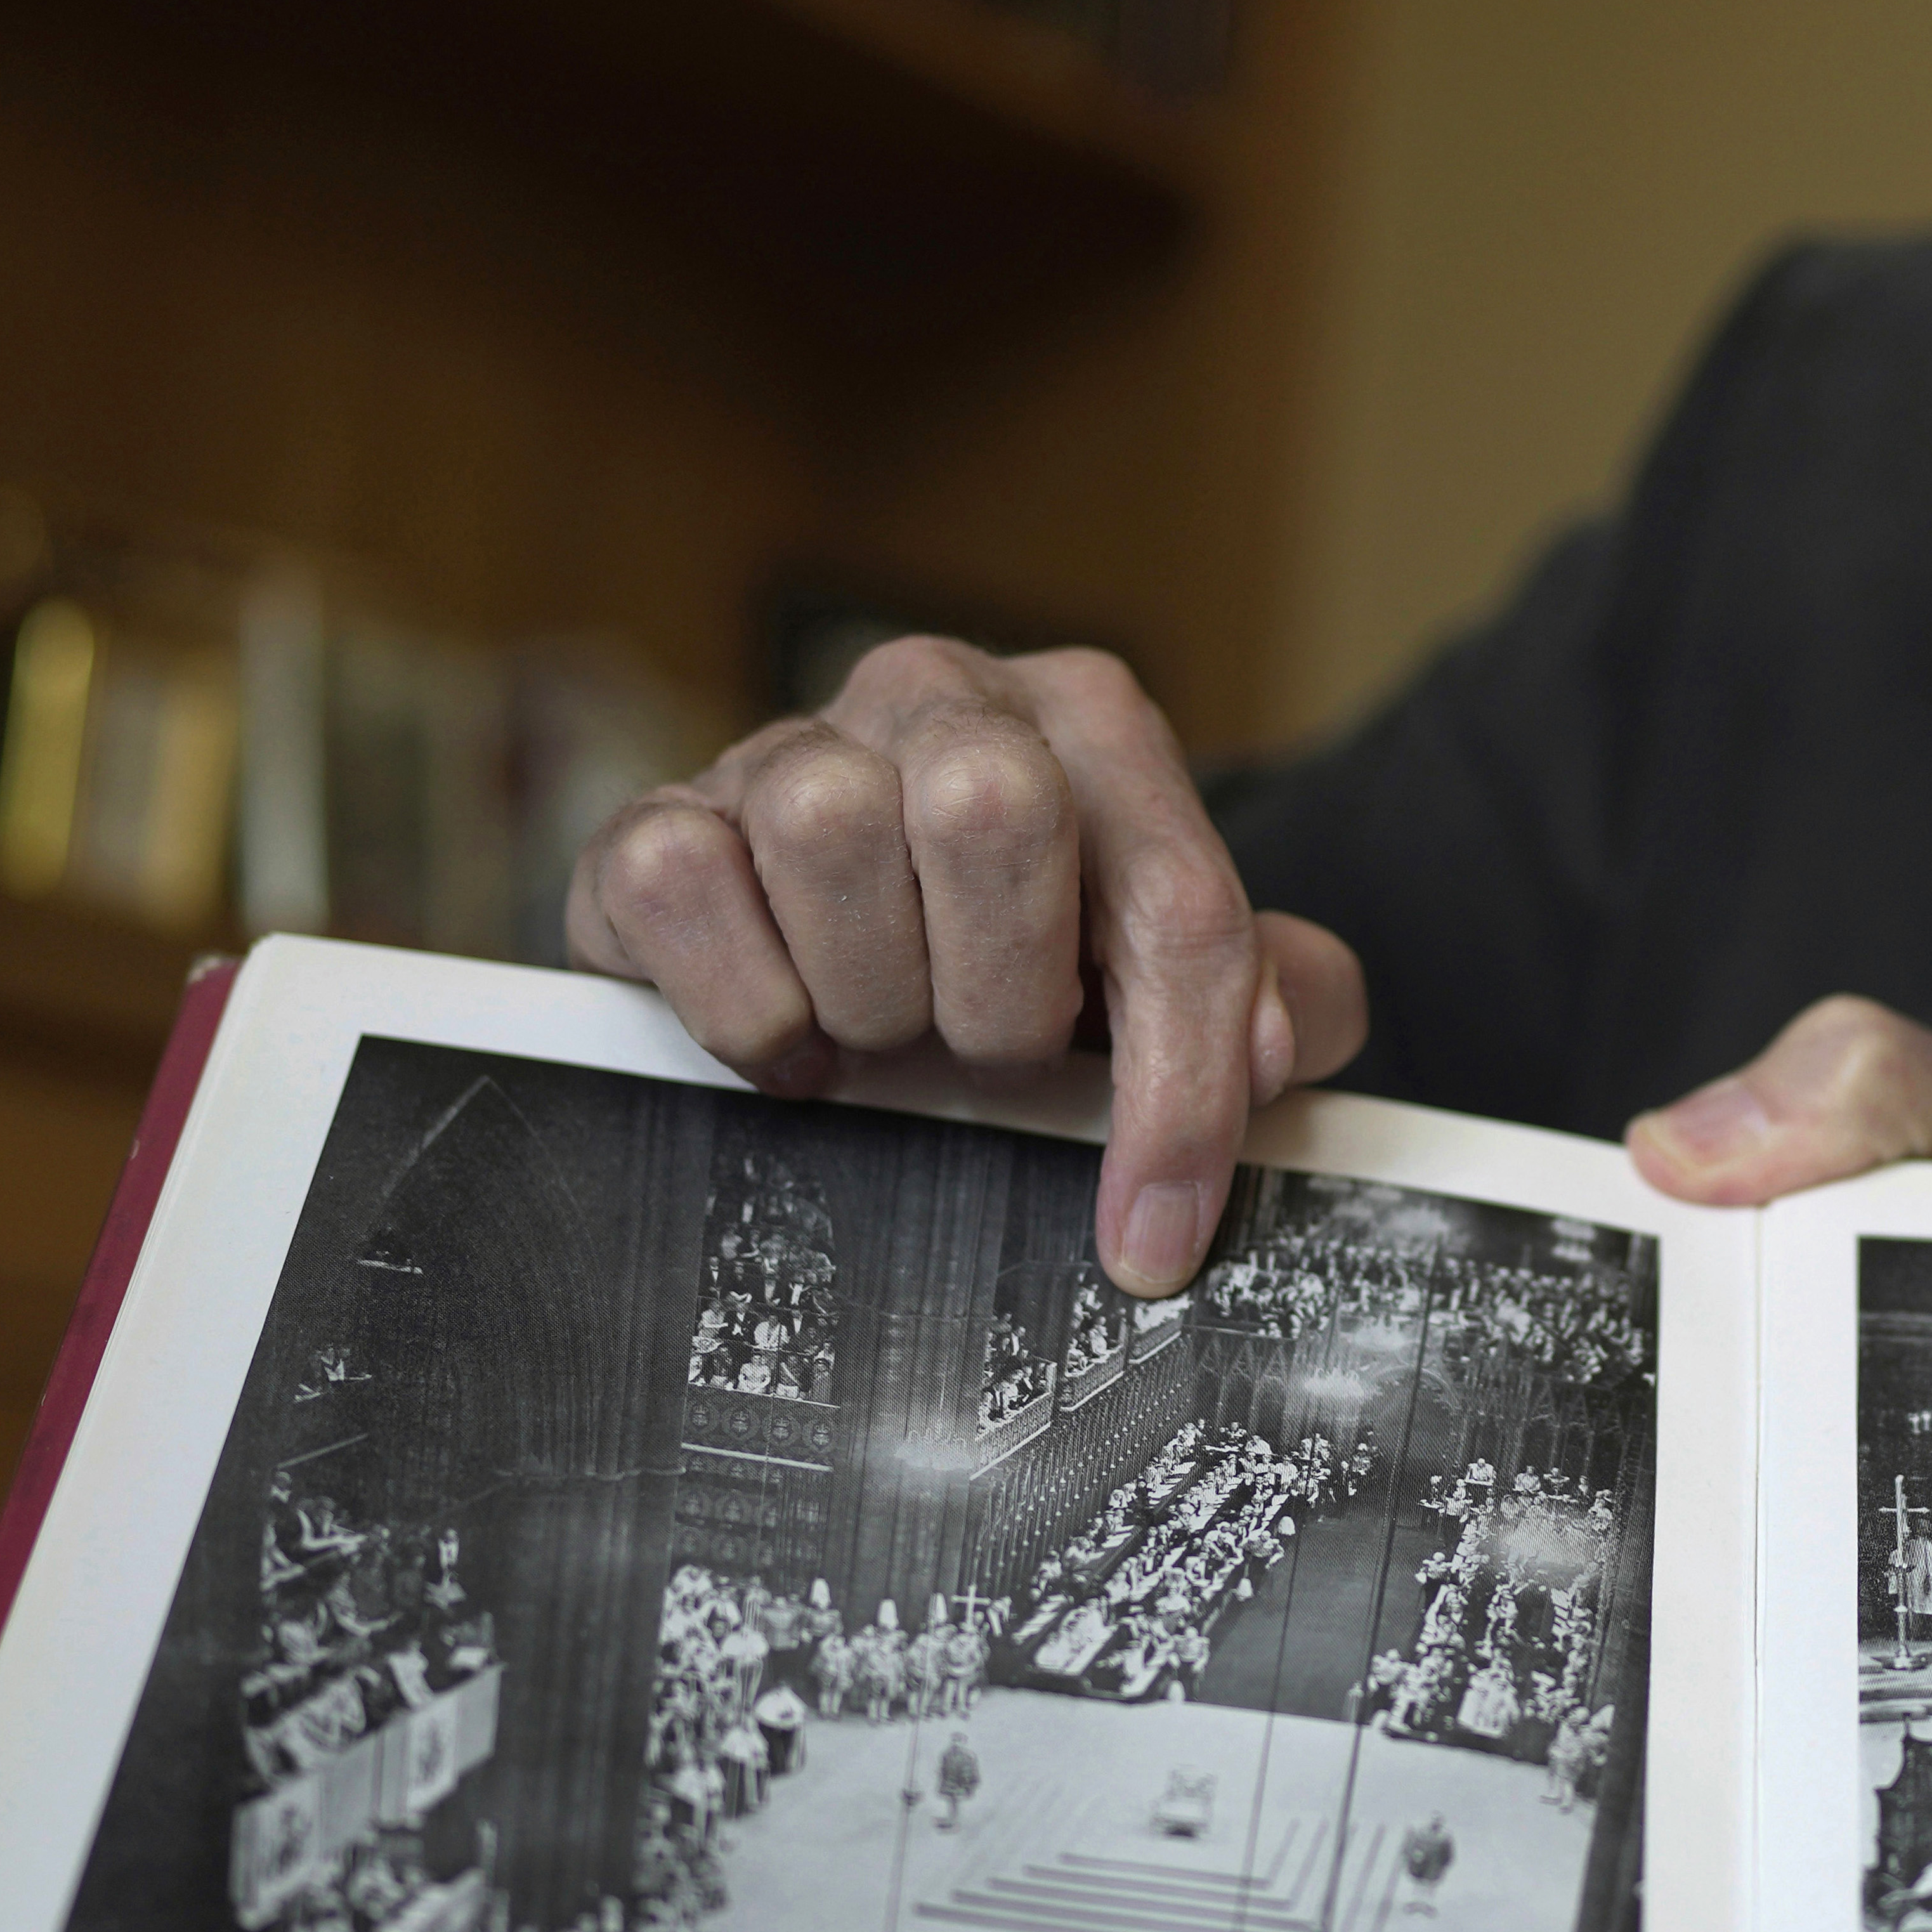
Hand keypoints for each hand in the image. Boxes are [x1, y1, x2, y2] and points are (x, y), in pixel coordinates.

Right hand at [566, 638, 1366, 1293]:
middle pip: (991, 807)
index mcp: (1090, 725)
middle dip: (998, 994)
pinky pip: (683, 886)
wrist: (839, 937)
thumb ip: (1275, 1001)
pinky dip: (742, 1000)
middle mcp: (942, 695)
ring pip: (829, 829)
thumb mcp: (1170, 978)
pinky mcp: (656, 814)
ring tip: (884, 1032)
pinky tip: (785, 1035)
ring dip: (869, 993)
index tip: (1152, 1236)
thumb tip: (1267, 1052)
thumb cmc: (1028, 963)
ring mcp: (791, 742)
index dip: (1178, 1090)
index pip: (1173, 902)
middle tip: (986, 1058)